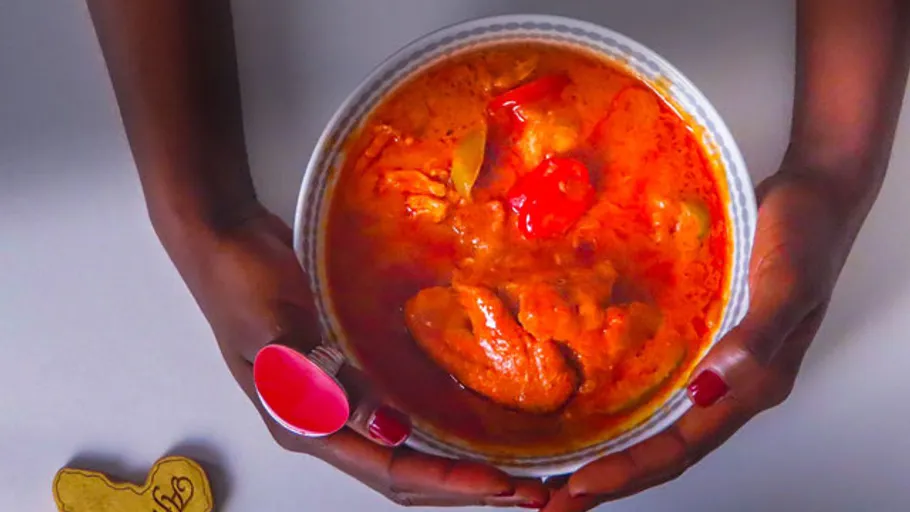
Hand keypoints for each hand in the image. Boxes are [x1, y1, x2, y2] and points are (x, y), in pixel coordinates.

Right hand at [167, 204, 549, 507]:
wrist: (222, 238)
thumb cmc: (240, 283)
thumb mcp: (277, 333)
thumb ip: (325, 385)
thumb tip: (391, 432)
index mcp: (303, 425)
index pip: (386, 471)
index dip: (445, 482)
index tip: (500, 484)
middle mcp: (322, 425)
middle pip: (399, 476)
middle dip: (459, 488)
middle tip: (524, 491)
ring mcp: (332, 402)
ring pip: (400, 453)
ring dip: (451, 467)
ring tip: (507, 472)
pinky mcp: (342, 374)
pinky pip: (394, 415)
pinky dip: (431, 430)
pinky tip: (464, 425)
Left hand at [542, 167, 861, 510]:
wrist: (815, 191)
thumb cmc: (806, 233)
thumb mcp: (788, 282)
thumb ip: (756, 338)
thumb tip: (707, 391)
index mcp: (754, 385)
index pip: (684, 447)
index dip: (632, 471)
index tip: (579, 485)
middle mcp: (731, 385)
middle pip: (666, 448)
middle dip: (613, 477)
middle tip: (554, 500)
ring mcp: (716, 365)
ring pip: (659, 423)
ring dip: (614, 451)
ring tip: (563, 470)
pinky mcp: (701, 339)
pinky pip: (657, 386)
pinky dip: (623, 407)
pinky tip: (590, 407)